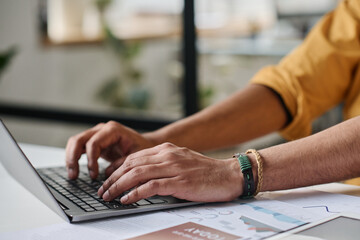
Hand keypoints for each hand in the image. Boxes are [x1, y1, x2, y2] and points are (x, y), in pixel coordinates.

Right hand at [65, 121, 154, 179]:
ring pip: (75, 142)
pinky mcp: (94, 141)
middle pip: (79, 139)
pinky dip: (74, 158)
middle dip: (73, 158)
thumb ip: (122, 164)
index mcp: (113, 130)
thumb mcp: (136, 157)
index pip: (94, 143)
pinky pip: (78, 147)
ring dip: (70, 158)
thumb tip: (107, 175)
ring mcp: (97, 134)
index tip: (94, 175)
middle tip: (74, 175)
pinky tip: (75, 171)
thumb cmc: (142, 149)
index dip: (91, 160)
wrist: (145, 144)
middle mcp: (102, 129)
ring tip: (73, 175)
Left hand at [98, 142, 242, 203]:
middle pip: (131, 164)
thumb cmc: (206, 171)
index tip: (107, 177)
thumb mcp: (182, 161)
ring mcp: (173, 168)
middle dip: (112, 178)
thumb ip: (164, 164)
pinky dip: (134, 193)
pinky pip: (150, 187)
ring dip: (118, 186)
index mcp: (167, 150)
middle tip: (102, 189)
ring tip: (108, 196)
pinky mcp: (179, 182)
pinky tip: (125, 200)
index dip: (117, 167)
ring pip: (136, 174)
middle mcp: (167, 155)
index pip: (134, 157)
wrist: (229, 175)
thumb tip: (144, 176)